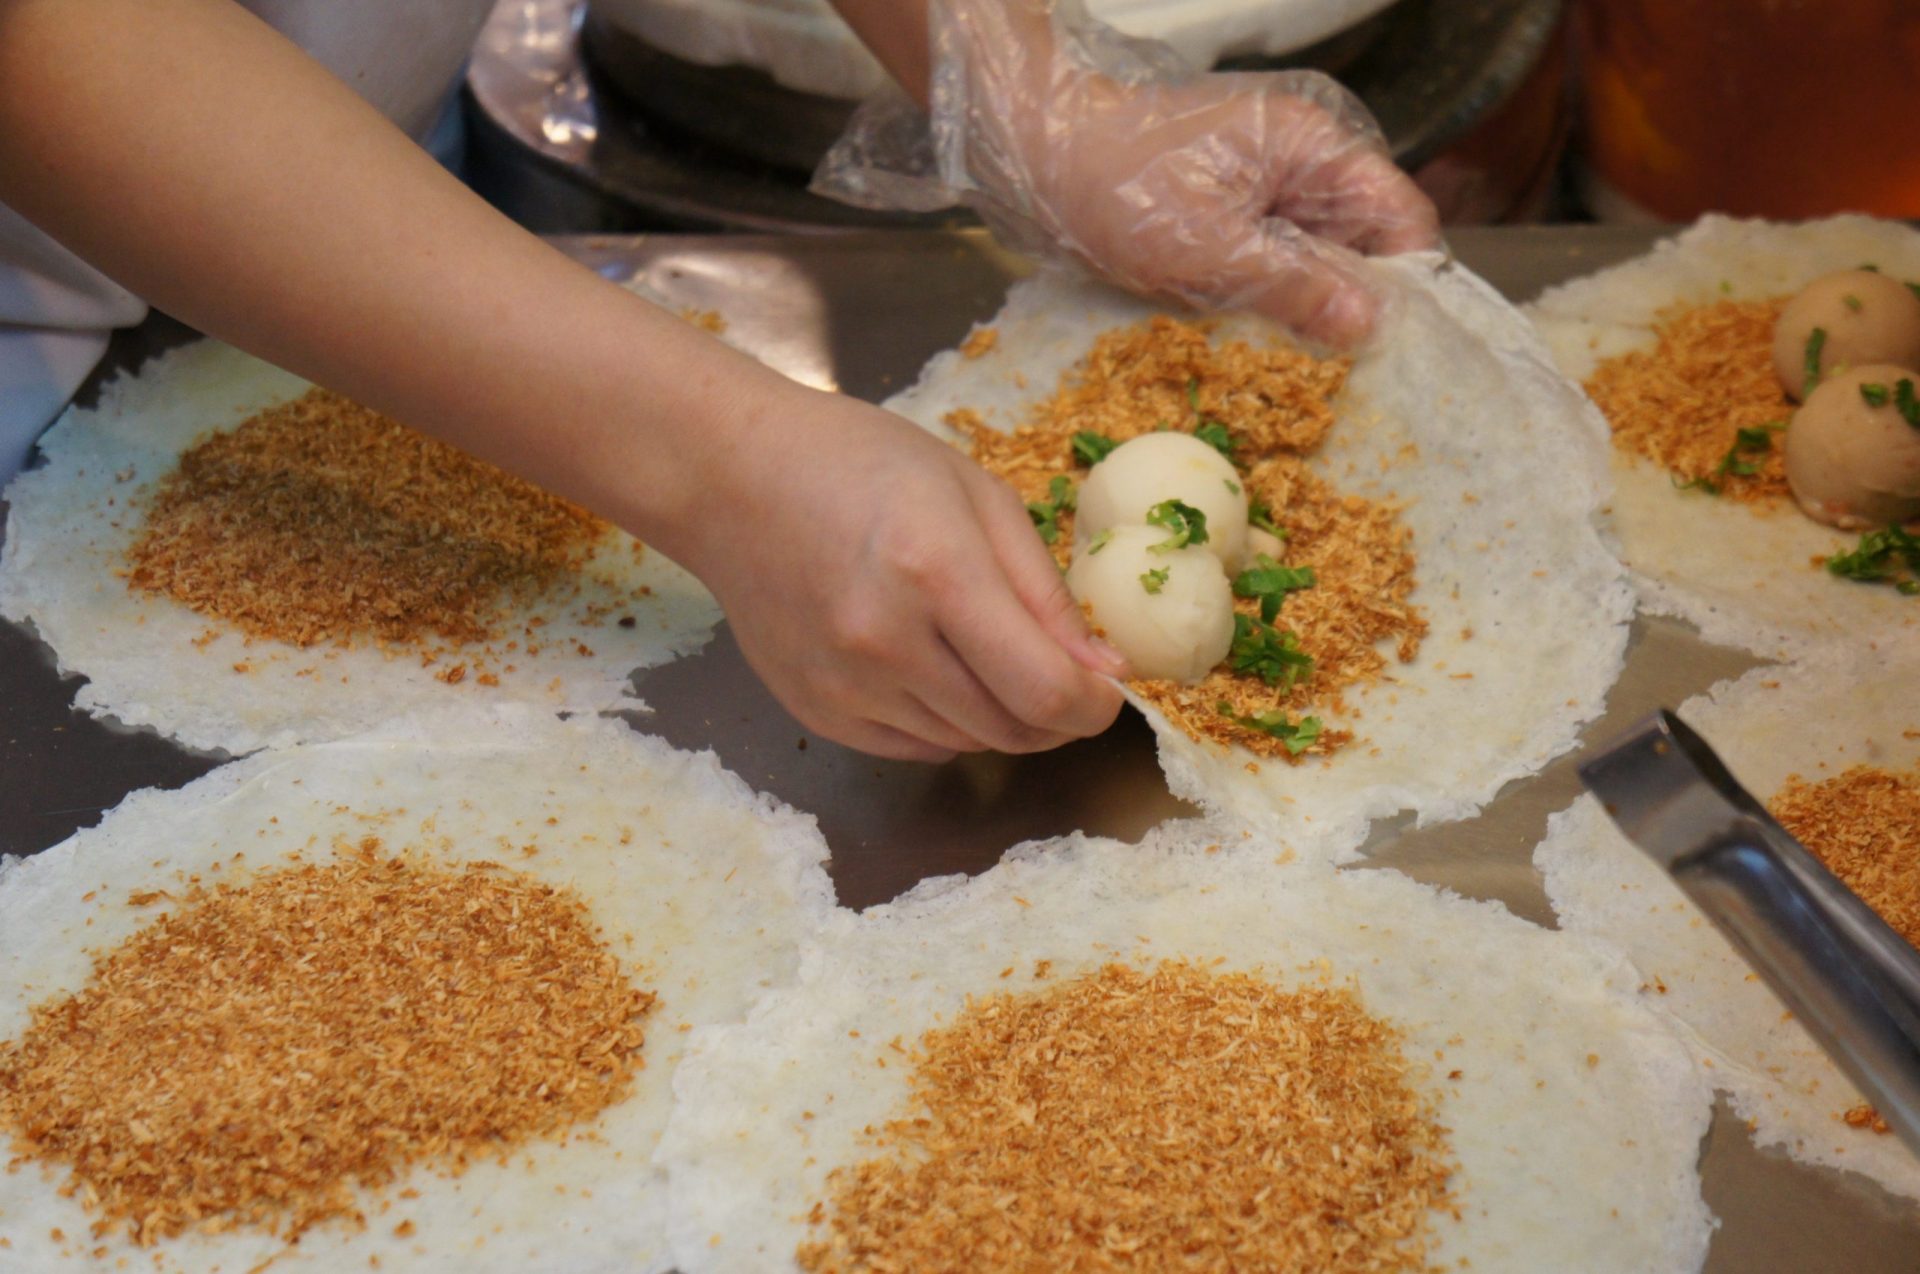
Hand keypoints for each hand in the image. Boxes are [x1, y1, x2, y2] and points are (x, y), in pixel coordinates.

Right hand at [673, 386, 1127, 762]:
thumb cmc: (862, 465)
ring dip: (1000, 717)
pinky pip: (916, 747)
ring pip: (968, 745)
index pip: (1045, 690)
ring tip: (985, 653)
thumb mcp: (977, 496)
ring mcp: (846, 687)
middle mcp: (886, 642)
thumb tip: (1104, 673)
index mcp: (936, 571)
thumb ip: (1044, 592)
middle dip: (1056, 714)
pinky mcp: (818, 713)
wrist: (733, 480)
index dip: (1094, 706)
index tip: (1106, 688)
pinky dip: (945, 722)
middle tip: (1058, 672)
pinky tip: (932, 665)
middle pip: (1012, 730)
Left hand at [815, 0, 1439, 349]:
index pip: (1402, 220)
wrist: (1034, 157)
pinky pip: (1273, 272)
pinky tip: (1261, 358)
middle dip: (1357, 313)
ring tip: (1305, 383)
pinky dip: (1270, 312)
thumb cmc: (1117, 187)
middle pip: (1365, 249)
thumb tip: (1371, 325)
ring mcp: (1266, 196)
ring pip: (1318, 268)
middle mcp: (1302, 168)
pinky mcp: (1231, 223)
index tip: (1399, 353)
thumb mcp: (1210, 249)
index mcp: (1315, 150)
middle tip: (1350, 384)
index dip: (1407, 287)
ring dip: (1310, 320)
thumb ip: (1296, 285)